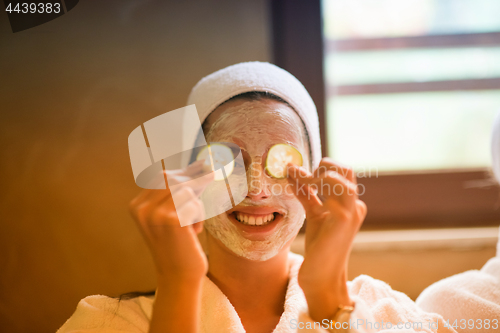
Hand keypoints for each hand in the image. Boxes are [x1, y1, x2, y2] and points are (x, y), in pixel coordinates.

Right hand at [129, 160, 212, 282]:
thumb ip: (181, 191)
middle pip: (173, 178)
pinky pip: (195, 204)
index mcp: (137, 206)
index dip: (184, 170)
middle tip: (213, 173)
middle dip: (195, 178)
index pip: (161, 176)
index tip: (203, 163)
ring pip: (186, 191)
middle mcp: (141, 208)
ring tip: (192, 225)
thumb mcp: (175, 214)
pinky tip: (192, 233)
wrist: (179, 276)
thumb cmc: (180, 244)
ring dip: (197, 205)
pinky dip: (200, 217)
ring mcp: (154, 214)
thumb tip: (202, 164)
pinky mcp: (171, 220)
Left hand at [286, 158, 366, 320]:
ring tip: (300, 181)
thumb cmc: (320, 247)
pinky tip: (297, 186)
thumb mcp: (314, 214)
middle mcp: (355, 205)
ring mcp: (351, 211)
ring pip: (339, 176)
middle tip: (300, 174)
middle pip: (345, 169)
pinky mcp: (343, 217)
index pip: (340, 173)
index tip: (295, 170)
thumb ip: (307, 193)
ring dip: (316, 174)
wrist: (322, 276)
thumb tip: (293, 171)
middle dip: (321, 166)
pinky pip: (332, 190)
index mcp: (350, 204)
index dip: (318, 168)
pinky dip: (311, 184)